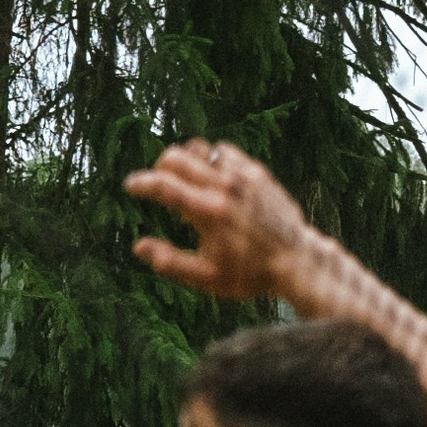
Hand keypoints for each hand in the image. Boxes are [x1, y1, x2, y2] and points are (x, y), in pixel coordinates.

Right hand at [125, 140, 314, 304]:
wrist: (295, 261)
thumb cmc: (249, 274)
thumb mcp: (206, 278)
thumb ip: (169, 262)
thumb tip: (138, 247)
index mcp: (208, 212)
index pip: (163, 185)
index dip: (140, 183)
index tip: (130, 185)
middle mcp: (224, 187)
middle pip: (177, 157)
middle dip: (159, 168)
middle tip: (158, 184)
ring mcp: (242, 176)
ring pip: (200, 148)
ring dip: (184, 160)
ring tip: (183, 180)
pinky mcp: (257, 172)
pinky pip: (224, 151)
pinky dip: (209, 159)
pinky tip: (210, 176)